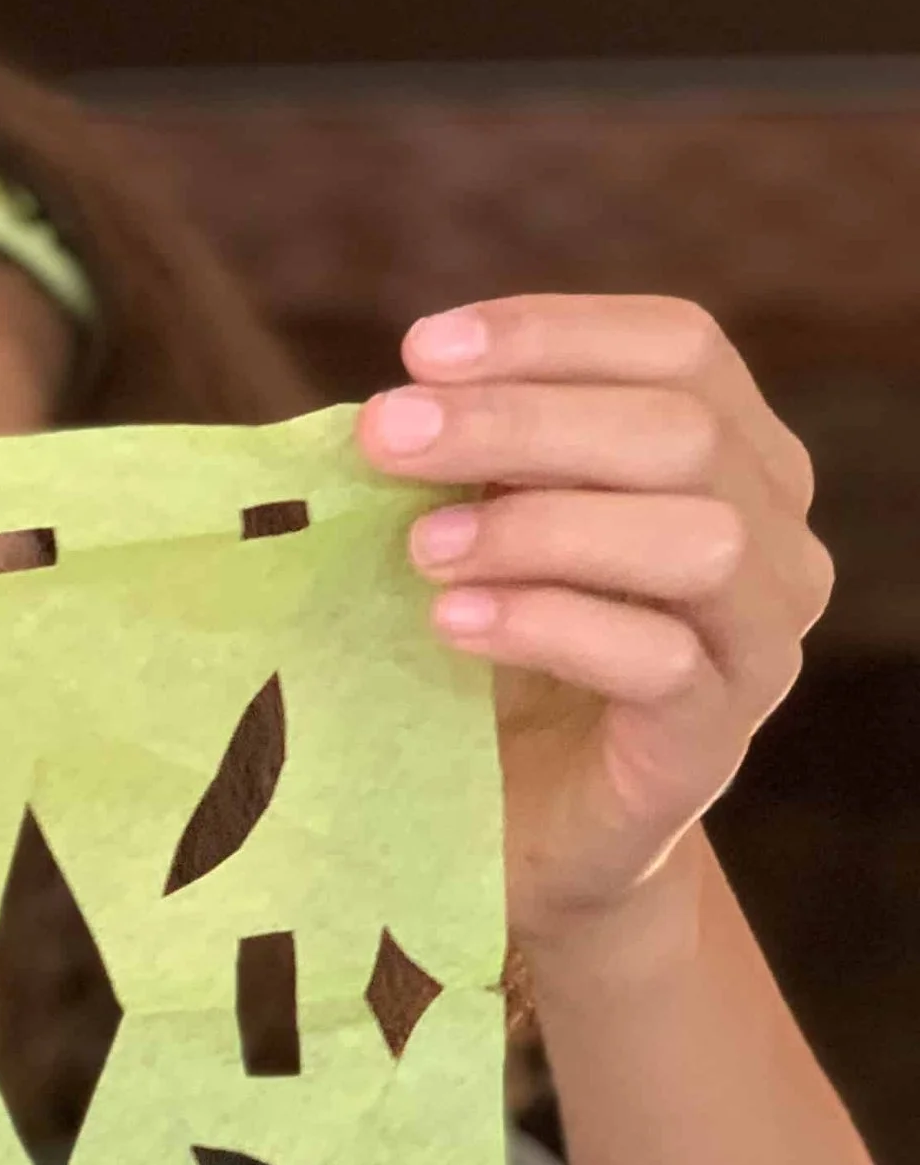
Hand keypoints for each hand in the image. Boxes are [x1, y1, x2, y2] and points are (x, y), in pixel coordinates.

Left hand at [357, 296, 830, 954]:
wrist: (533, 829)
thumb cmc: (511, 665)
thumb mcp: (495, 536)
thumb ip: (477, 465)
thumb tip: (396, 405)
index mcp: (738, 460)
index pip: (681, 349)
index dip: (553, 334)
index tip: (421, 351)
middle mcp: (776, 539)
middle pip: (681, 432)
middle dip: (520, 420)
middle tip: (388, 436)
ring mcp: (760, 642)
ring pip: (696, 539)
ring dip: (543, 525)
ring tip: (423, 547)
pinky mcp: (715, 738)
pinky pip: (659, 660)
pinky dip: (548, 625)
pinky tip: (454, 622)